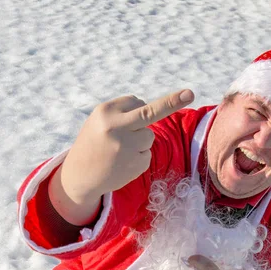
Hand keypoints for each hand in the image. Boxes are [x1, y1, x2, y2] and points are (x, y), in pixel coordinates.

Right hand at [50, 89, 193, 224]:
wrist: (80, 176)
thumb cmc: (92, 142)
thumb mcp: (98, 121)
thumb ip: (122, 113)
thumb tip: (157, 108)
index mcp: (104, 113)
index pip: (134, 101)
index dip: (134, 108)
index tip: (153, 101)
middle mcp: (116, 128)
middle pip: (150, 113)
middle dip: (172, 102)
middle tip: (190, 93)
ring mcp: (127, 147)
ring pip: (149, 136)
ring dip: (140, 140)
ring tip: (119, 150)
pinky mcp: (135, 164)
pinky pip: (147, 154)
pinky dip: (138, 156)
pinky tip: (121, 162)